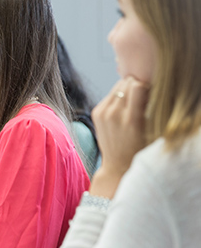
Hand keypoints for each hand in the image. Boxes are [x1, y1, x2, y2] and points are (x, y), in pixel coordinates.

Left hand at [91, 77, 150, 197]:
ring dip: (127, 91)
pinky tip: (123, 109)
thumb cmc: (142, 148)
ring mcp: (103, 113)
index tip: (151, 95)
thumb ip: (151, 108)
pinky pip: (110, 94)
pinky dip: (118, 97)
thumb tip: (150, 86)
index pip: (138, 86)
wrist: (118, 165)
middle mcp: (114, 115)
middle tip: (143, 99)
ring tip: (133, 104)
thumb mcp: (152, 130)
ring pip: (118, 86)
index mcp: (131, 120)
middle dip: (137, 86)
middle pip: (127, 83)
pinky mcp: (96, 112)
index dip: (147, 86)